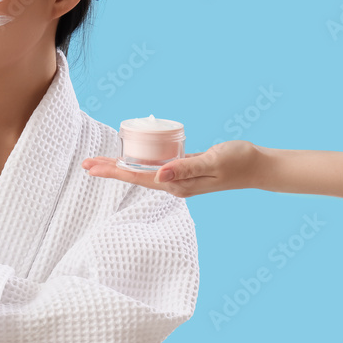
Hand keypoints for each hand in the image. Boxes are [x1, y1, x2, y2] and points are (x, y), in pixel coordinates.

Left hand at [82, 140, 264, 197]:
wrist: (258, 166)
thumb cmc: (238, 161)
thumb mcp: (213, 162)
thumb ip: (187, 167)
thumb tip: (158, 174)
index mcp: (178, 185)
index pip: (138, 178)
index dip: (114, 172)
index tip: (92, 168)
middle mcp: (174, 184)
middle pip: (135, 176)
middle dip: (110, 170)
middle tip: (85, 164)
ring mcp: (178, 178)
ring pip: (142, 171)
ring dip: (121, 167)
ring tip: (100, 162)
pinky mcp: (183, 169)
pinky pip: (155, 166)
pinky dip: (139, 161)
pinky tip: (130, 157)